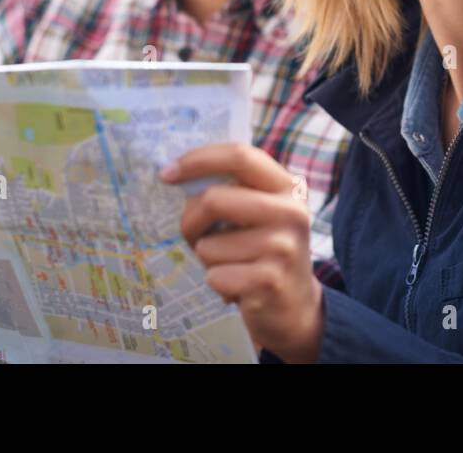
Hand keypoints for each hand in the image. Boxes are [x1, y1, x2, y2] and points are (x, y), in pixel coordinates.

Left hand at [159, 142, 322, 362]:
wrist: (295, 307)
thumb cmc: (264, 251)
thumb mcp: (261, 213)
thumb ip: (233, 190)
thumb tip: (175, 174)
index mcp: (288, 187)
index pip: (240, 156)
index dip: (198, 159)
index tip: (166, 173)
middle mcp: (291, 213)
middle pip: (214, 199)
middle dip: (190, 219)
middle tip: (192, 235)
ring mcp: (283, 248)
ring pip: (208, 245)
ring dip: (208, 258)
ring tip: (231, 265)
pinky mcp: (269, 281)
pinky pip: (215, 275)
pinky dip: (217, 283)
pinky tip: (238, 286)